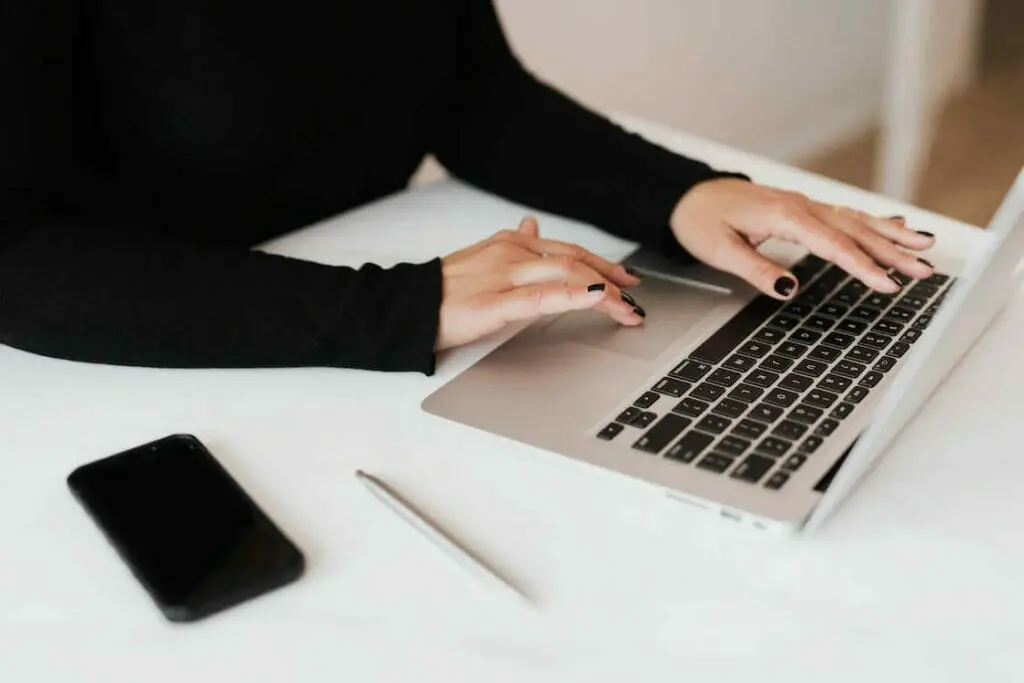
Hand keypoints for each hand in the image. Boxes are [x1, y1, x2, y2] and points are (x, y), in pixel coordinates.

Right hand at [436, 217, 643, 350]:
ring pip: (567, 277)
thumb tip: (532, 224)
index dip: (602, 264)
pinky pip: (541, 297)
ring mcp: (504, 276)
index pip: (568, 251)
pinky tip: (597, 299)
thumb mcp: (481, 257)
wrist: (406, 306)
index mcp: (510, 242)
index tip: (626, 278)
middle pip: (575, 263)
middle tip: (637, 298)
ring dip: (605, 293)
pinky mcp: (494, 303)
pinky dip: (574, 296)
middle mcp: (512, 253)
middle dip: (613, 280)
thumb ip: (512, 243)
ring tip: (627, 309)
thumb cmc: (442, 289)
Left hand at [669, 178, 935, 298]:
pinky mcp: (802, 209)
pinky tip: (896, 225)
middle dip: (892, 251)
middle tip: (925, 269)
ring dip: (891, 236)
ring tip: (925, 248)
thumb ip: (756, 269)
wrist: (688, 196)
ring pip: (855, 220)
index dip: (862, 266)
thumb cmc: (701, 221)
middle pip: (854, 231)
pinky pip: (845, 215)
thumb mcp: (719, 251)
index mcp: (784, 216)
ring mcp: (804, 205)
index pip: (832, 245)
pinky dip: (873, 221)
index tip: (888, 284)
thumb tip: (789, 289)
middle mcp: (800, 206)